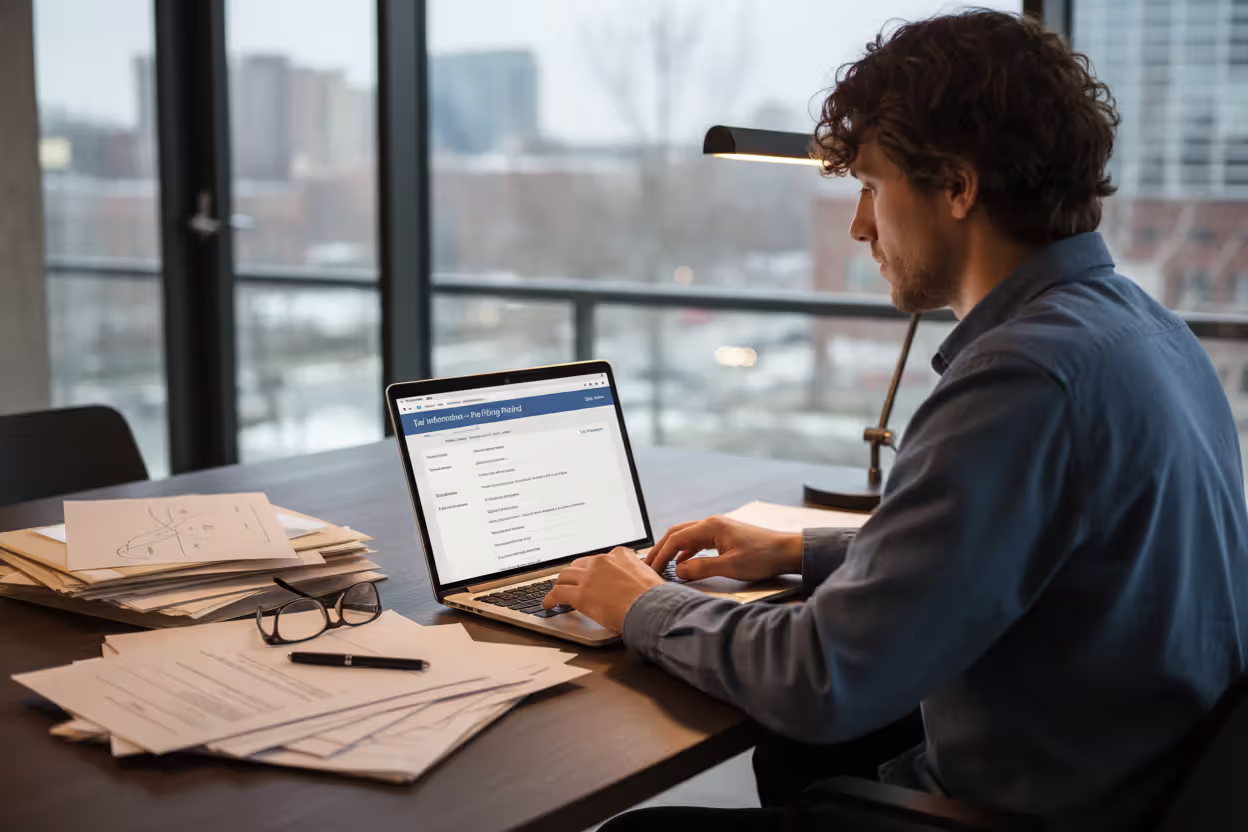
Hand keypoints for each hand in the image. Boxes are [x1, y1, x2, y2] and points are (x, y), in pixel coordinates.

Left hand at [542, 546, 662, 632]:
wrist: (651, 608)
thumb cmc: (654, 598)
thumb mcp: (648, 575)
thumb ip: (636, 574)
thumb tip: (637, 582)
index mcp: (619, 555)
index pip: (598, 559)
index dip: (591, 569)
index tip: (589, 575)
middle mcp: (601, 561)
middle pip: (578, 565)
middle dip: (572, 575)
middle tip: (570, 583)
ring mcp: (589, 577)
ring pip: (565, 577)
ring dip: (559, 585)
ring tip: (557, 592)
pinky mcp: (580, 594)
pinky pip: (558, 593)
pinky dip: (551, 599)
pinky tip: (549, 604)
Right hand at [645, 515, 802, 581]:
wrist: (787, 551)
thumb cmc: (763, 557)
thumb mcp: (730, 567)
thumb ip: (701, 568)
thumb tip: (678, 571)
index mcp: (711, 527)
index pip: (676, 539)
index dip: (661, 555)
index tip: (651, 570)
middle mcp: (712, 523)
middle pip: (677, 533)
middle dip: (661, 550)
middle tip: (649, 566)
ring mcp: (718, 528)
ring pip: (686, 536)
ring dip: (673, 550)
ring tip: (662, 565)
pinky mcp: (724, 535)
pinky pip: (698, 541)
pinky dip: (687, 551)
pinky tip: (684, 563)